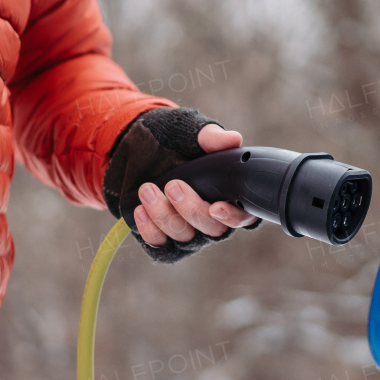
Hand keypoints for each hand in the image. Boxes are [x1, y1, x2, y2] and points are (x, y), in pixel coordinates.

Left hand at [132, 125, 256, 246]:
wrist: (137, 149)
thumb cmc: (173, 142)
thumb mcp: (191, 134)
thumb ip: (211, 138)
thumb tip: (233, 139)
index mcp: (230, 195)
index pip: (243, 216)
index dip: (233, 217)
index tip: (216, 207)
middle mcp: (212, 218)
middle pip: (213, 229)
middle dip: (191, 209)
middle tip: (173, 186)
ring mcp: (188, 231)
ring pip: (184, 236)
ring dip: (164, 214)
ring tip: (147, 189)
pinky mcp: (163, 238)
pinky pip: (160, 245)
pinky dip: (149, 229)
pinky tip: (140, 209)